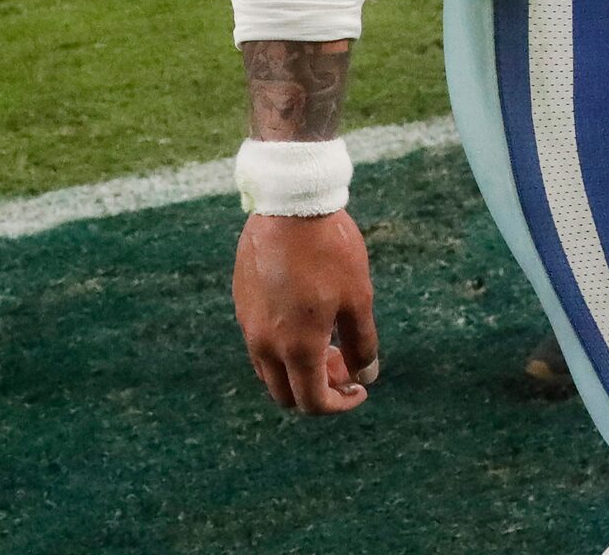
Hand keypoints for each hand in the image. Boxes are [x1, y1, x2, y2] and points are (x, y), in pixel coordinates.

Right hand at [233, 210, 379, 414]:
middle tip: (344, 364)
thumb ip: (362, 344)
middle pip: (286, 394)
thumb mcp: (358, 298)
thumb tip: (366, 376)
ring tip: (327, 341)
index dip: (339, 404)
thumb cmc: (330, 250)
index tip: (359, 389)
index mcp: (296, 347)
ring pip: (268, 370)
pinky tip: (305, 317)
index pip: (313, 402)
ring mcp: (248, 323)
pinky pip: (258, 342)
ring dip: (297, 370)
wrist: (291, 203)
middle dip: (317, 390)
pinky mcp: (242, 302)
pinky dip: (282, 347)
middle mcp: (264, 344)